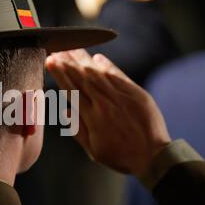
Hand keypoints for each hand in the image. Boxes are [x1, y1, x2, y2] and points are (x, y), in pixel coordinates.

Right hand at [45, 49, 170, 176]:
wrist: (153, 156)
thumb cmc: (121, 156)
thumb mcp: (93, 150)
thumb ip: (77, 130)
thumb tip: (64, 110)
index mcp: (92, 117)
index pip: (72, 90)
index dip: (60, 74)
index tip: (51, 61)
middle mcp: (105, 103)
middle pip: (83, 77)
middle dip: (68, 62)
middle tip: (58, 49)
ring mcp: (121, 96)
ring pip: (98, 73)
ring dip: (84, 59)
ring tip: (73, 48)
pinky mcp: (136, 93)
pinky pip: (118, 75)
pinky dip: (107, 65)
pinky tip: (97, 57)